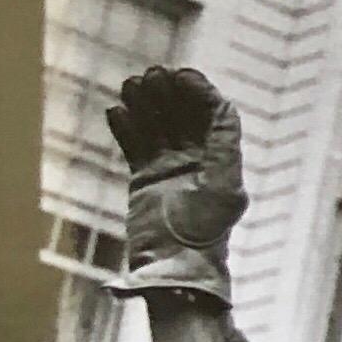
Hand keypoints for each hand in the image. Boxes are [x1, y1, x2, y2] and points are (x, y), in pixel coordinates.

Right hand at [105, 66, 246, 305]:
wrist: (175, 267)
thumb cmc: (204, 234)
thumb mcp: (222, 186)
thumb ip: (224, 146)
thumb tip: (222, 104)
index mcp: (223, 161)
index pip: (215, 116)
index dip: (200, 92)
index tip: (182, 75)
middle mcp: (199, 162)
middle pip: (184, 117)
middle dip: (170, 94)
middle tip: (150, 74)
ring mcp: (171, 170)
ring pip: (157, 128)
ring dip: (146, 105)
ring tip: (130, 85)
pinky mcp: (146, 180)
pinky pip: (135, 147)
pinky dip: (127, 129)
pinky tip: (116, 111)